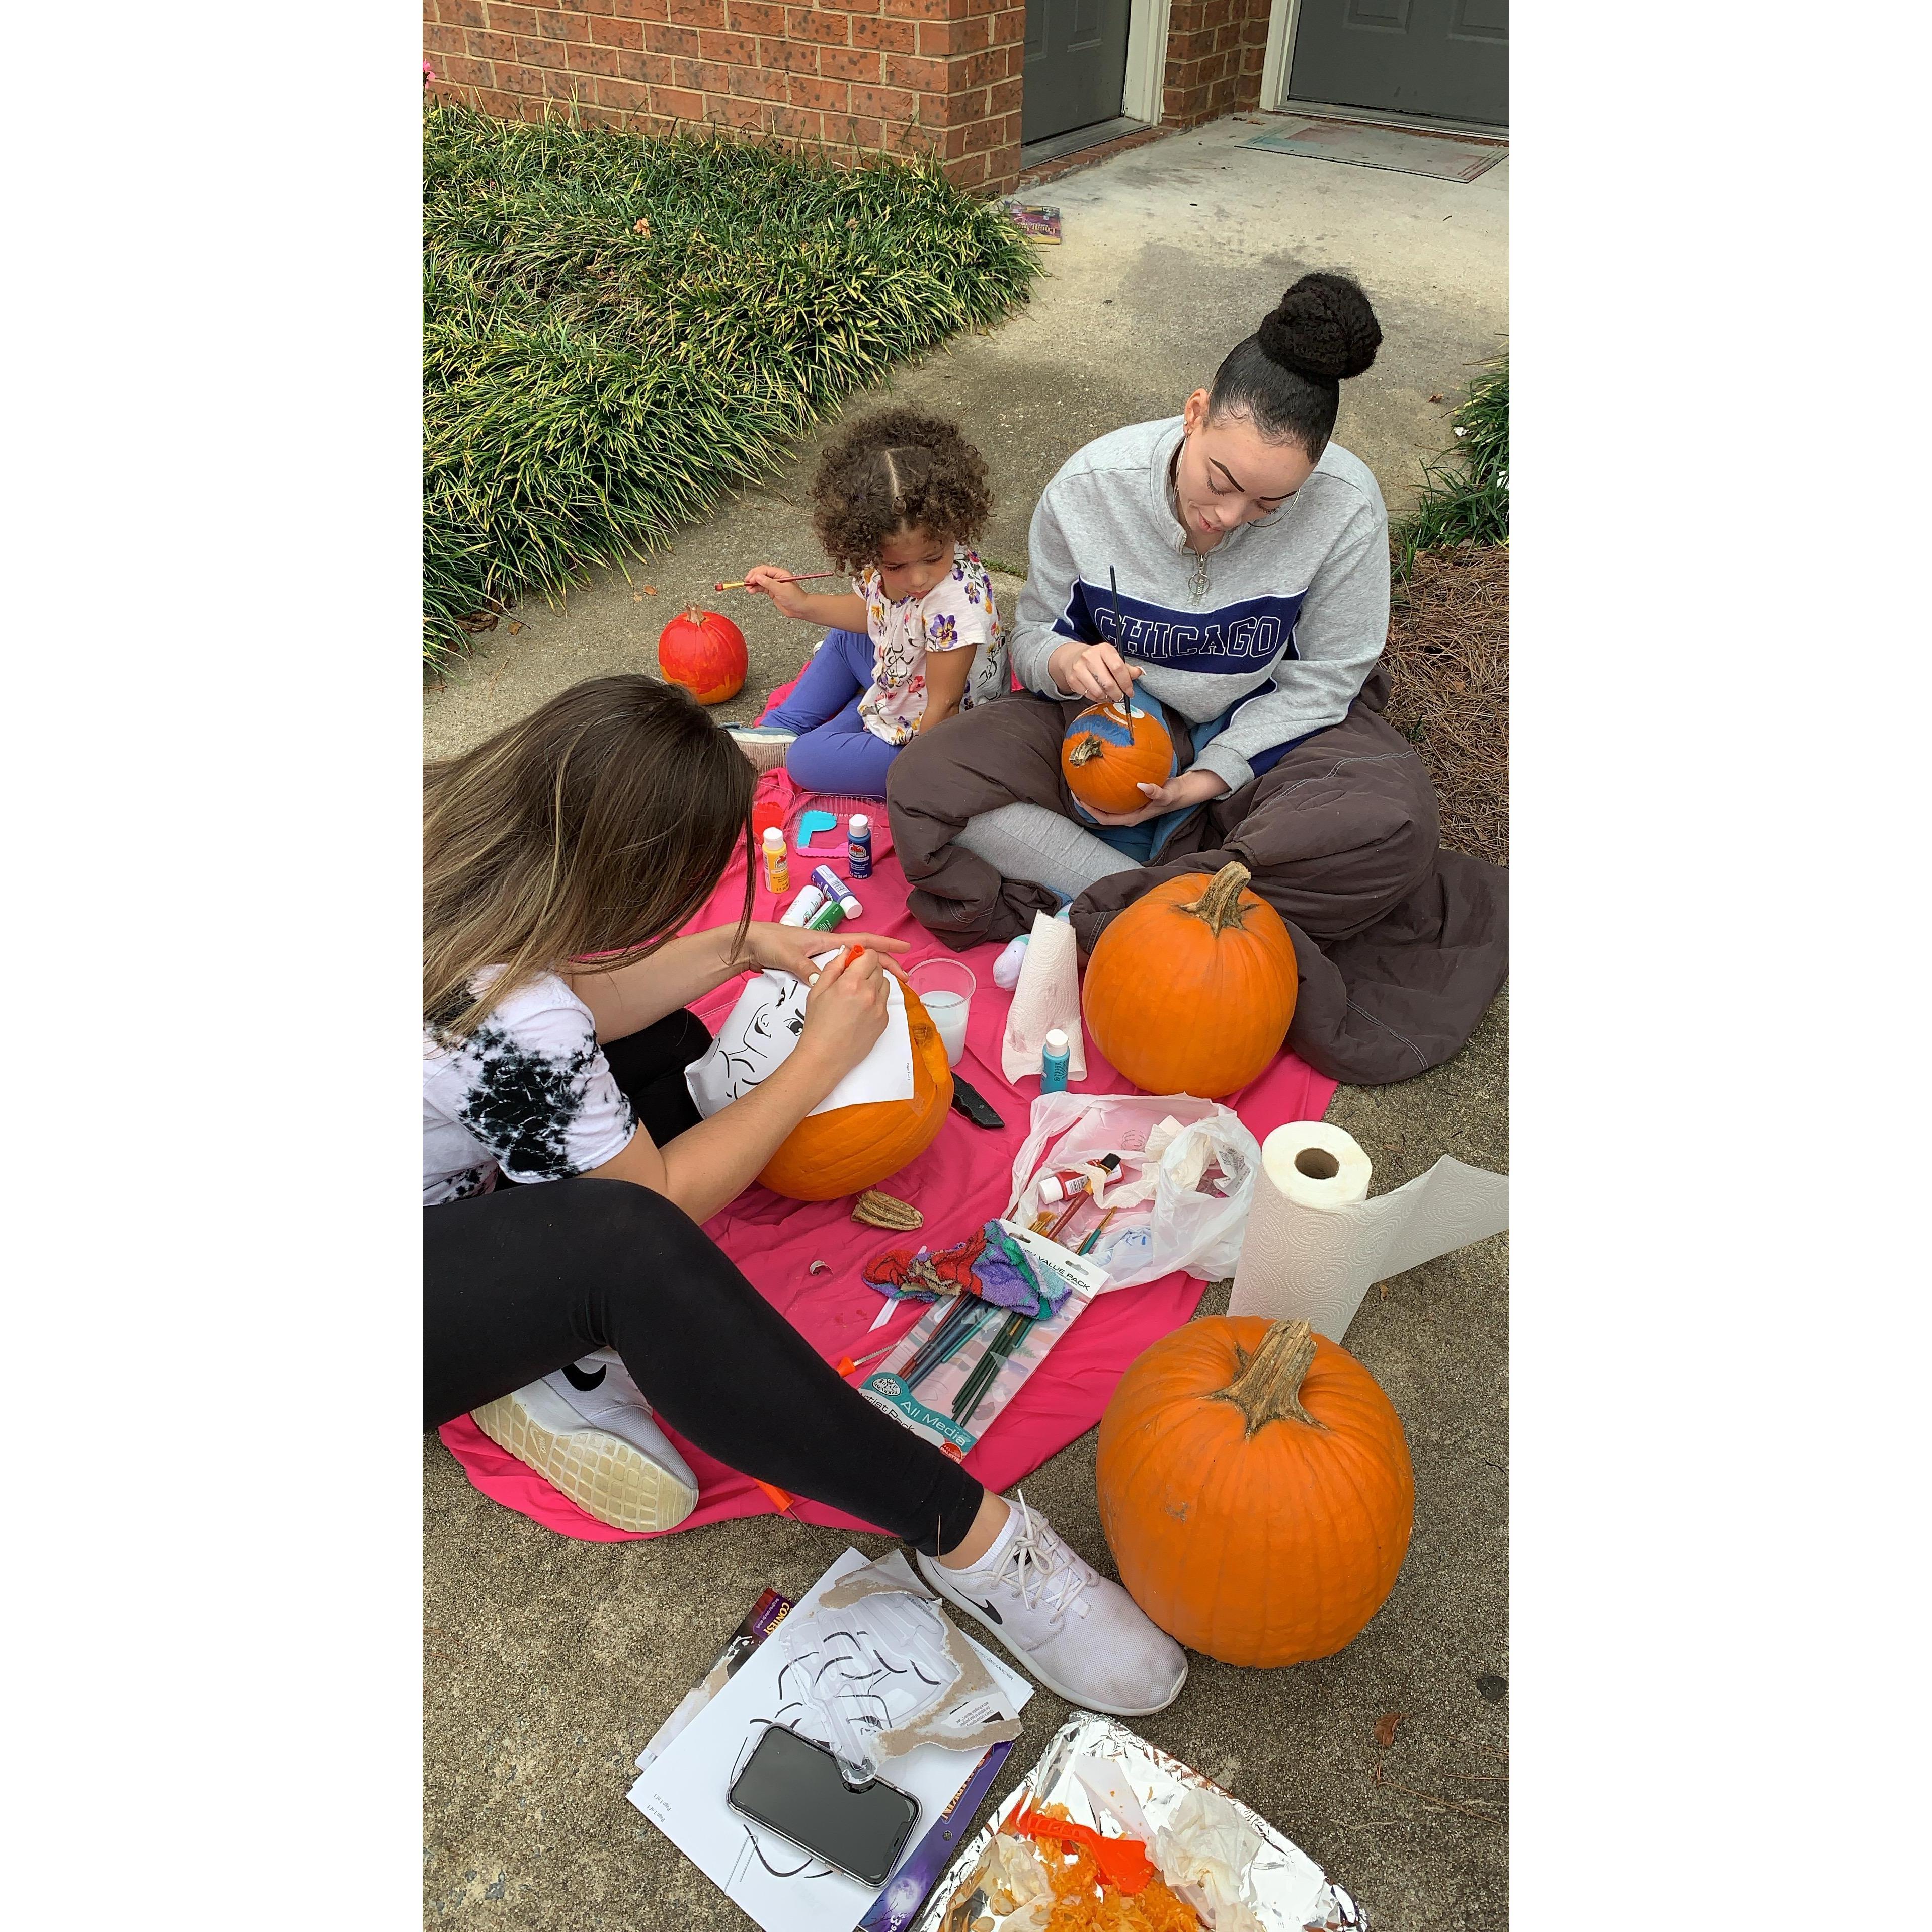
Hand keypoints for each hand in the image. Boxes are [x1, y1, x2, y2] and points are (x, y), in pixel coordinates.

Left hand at [738, 922, 908, 982]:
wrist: (749, 944)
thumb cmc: (769, 942)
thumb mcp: (788, 955)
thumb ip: (805, 967)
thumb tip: (821, 979)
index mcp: (827, 942)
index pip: (863, 942)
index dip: (885, 945)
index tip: (904, 949)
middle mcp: (828, 948)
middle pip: (865, 956)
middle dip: (886, 964)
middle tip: (904, 977)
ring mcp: (822, 958)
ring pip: (855, 966)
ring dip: (873, 973)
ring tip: (890, 985)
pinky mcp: (814, 968)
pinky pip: (842, 975)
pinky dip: (855, 980)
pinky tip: (860, 991)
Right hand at [743, 564, 814, 620]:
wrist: (800, 609)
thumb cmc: (796, 598)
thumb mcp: (781, 589)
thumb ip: (768, 583)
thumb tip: (758, 576)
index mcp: (781, 574)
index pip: (765, 570)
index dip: (756, 574)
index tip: (750, 580)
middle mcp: (777, 578)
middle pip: (761, 573)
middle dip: (753, 577)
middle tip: (746, 582)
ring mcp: (774, 584)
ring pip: (760, 581)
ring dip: (753, 583)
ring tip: (748, 588)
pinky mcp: (772, 591)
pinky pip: (762, 587)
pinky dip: (756, 589)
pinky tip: (751, 590)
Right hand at [797, 945, 891, 1081]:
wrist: (826, 1055)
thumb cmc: (818, 1026)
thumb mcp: (817, 990)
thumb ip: (833, 967)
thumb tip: (845, 953)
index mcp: (852, 983)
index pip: (870, 956)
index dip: (862, 956)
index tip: (855, 961)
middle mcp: (869, 993)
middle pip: (878, 968)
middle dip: (867, 969)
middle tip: (852, 978)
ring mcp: (879, 1008)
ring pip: (884, 983)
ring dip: (874, 983)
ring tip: (856, 994)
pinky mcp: (884, 1020)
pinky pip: (885, 1001)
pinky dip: (875, 1000)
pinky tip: (860, 1009)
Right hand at [1048, 640, 1141, 705]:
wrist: (1072, 658)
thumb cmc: (1097, 659)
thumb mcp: (1112, 658)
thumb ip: (1127, 667)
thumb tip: (1140, 672)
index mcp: (1103, 649)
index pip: (1118, 668)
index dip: (1126, 683)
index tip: (1130, 691)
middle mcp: (1089, 657)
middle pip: (1108, 682)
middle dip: (1117, 694)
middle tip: (1121, 696)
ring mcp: (1079, 668)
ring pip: (1098, 691)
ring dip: (1108, 698)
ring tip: (1111, 696)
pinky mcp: (1072, 679)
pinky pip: (1089, 695)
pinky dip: (1098, 699)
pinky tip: (1101, 695)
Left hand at [1079, 767, 1229, 826]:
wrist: (1183, 791)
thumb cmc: (1174, 795)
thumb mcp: (1167, 794)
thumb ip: (1155, 792)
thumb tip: (1141, 786)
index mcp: (1132, 818)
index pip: (1104, 818)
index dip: (1090, 810)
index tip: (1079, 798)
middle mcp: (1127, 814)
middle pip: (1100, 812)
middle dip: (1086, 803)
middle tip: (1074, 788)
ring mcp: (1129, 807)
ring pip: (1106, 803)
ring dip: (1093, 795)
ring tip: (1081, 781)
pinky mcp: (1131, 798)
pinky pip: (1113, 793)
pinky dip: (1105, 785)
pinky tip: (1100, 771)